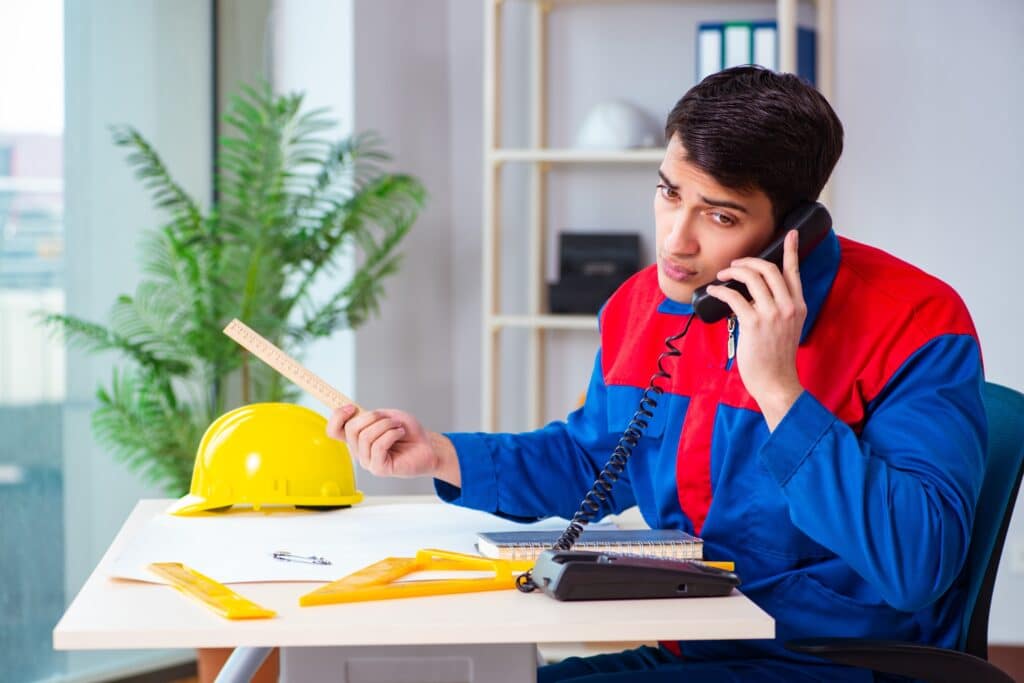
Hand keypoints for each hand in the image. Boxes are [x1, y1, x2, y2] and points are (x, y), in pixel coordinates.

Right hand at [326, 405, 458, 482]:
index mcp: (357, 438)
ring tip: (398, 427)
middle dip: (373, 417)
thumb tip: (356, 413)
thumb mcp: (388, 416)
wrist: (427, 446)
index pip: (333, 430)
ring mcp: (367, 462)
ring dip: (386, 425)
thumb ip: (370, 415)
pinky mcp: (379, 469)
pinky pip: (378, 446)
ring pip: (366, 436)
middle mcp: (359, 451)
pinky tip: (400, 434)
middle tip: (390, 418)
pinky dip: (391, 434)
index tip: (352, 407)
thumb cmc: (408, 432)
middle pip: (351, 429)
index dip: (337, 416)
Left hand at [706, 229, 805, 429]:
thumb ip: (777, 308)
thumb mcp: (787, 328)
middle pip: (769, 269)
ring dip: (733, 272)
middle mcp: (788, 306)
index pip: (794, 271)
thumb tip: (753, 294)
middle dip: (748, 261)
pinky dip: (721, 290)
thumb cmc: (776, 357)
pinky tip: (714, 290)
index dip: (790, 250)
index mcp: (798, 306)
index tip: (788, 233)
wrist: (776, 381)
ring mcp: (772, 314)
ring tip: (722, 276)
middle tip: (734, 265)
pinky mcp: (754, 323)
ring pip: (752, 277)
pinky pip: (734, 297)